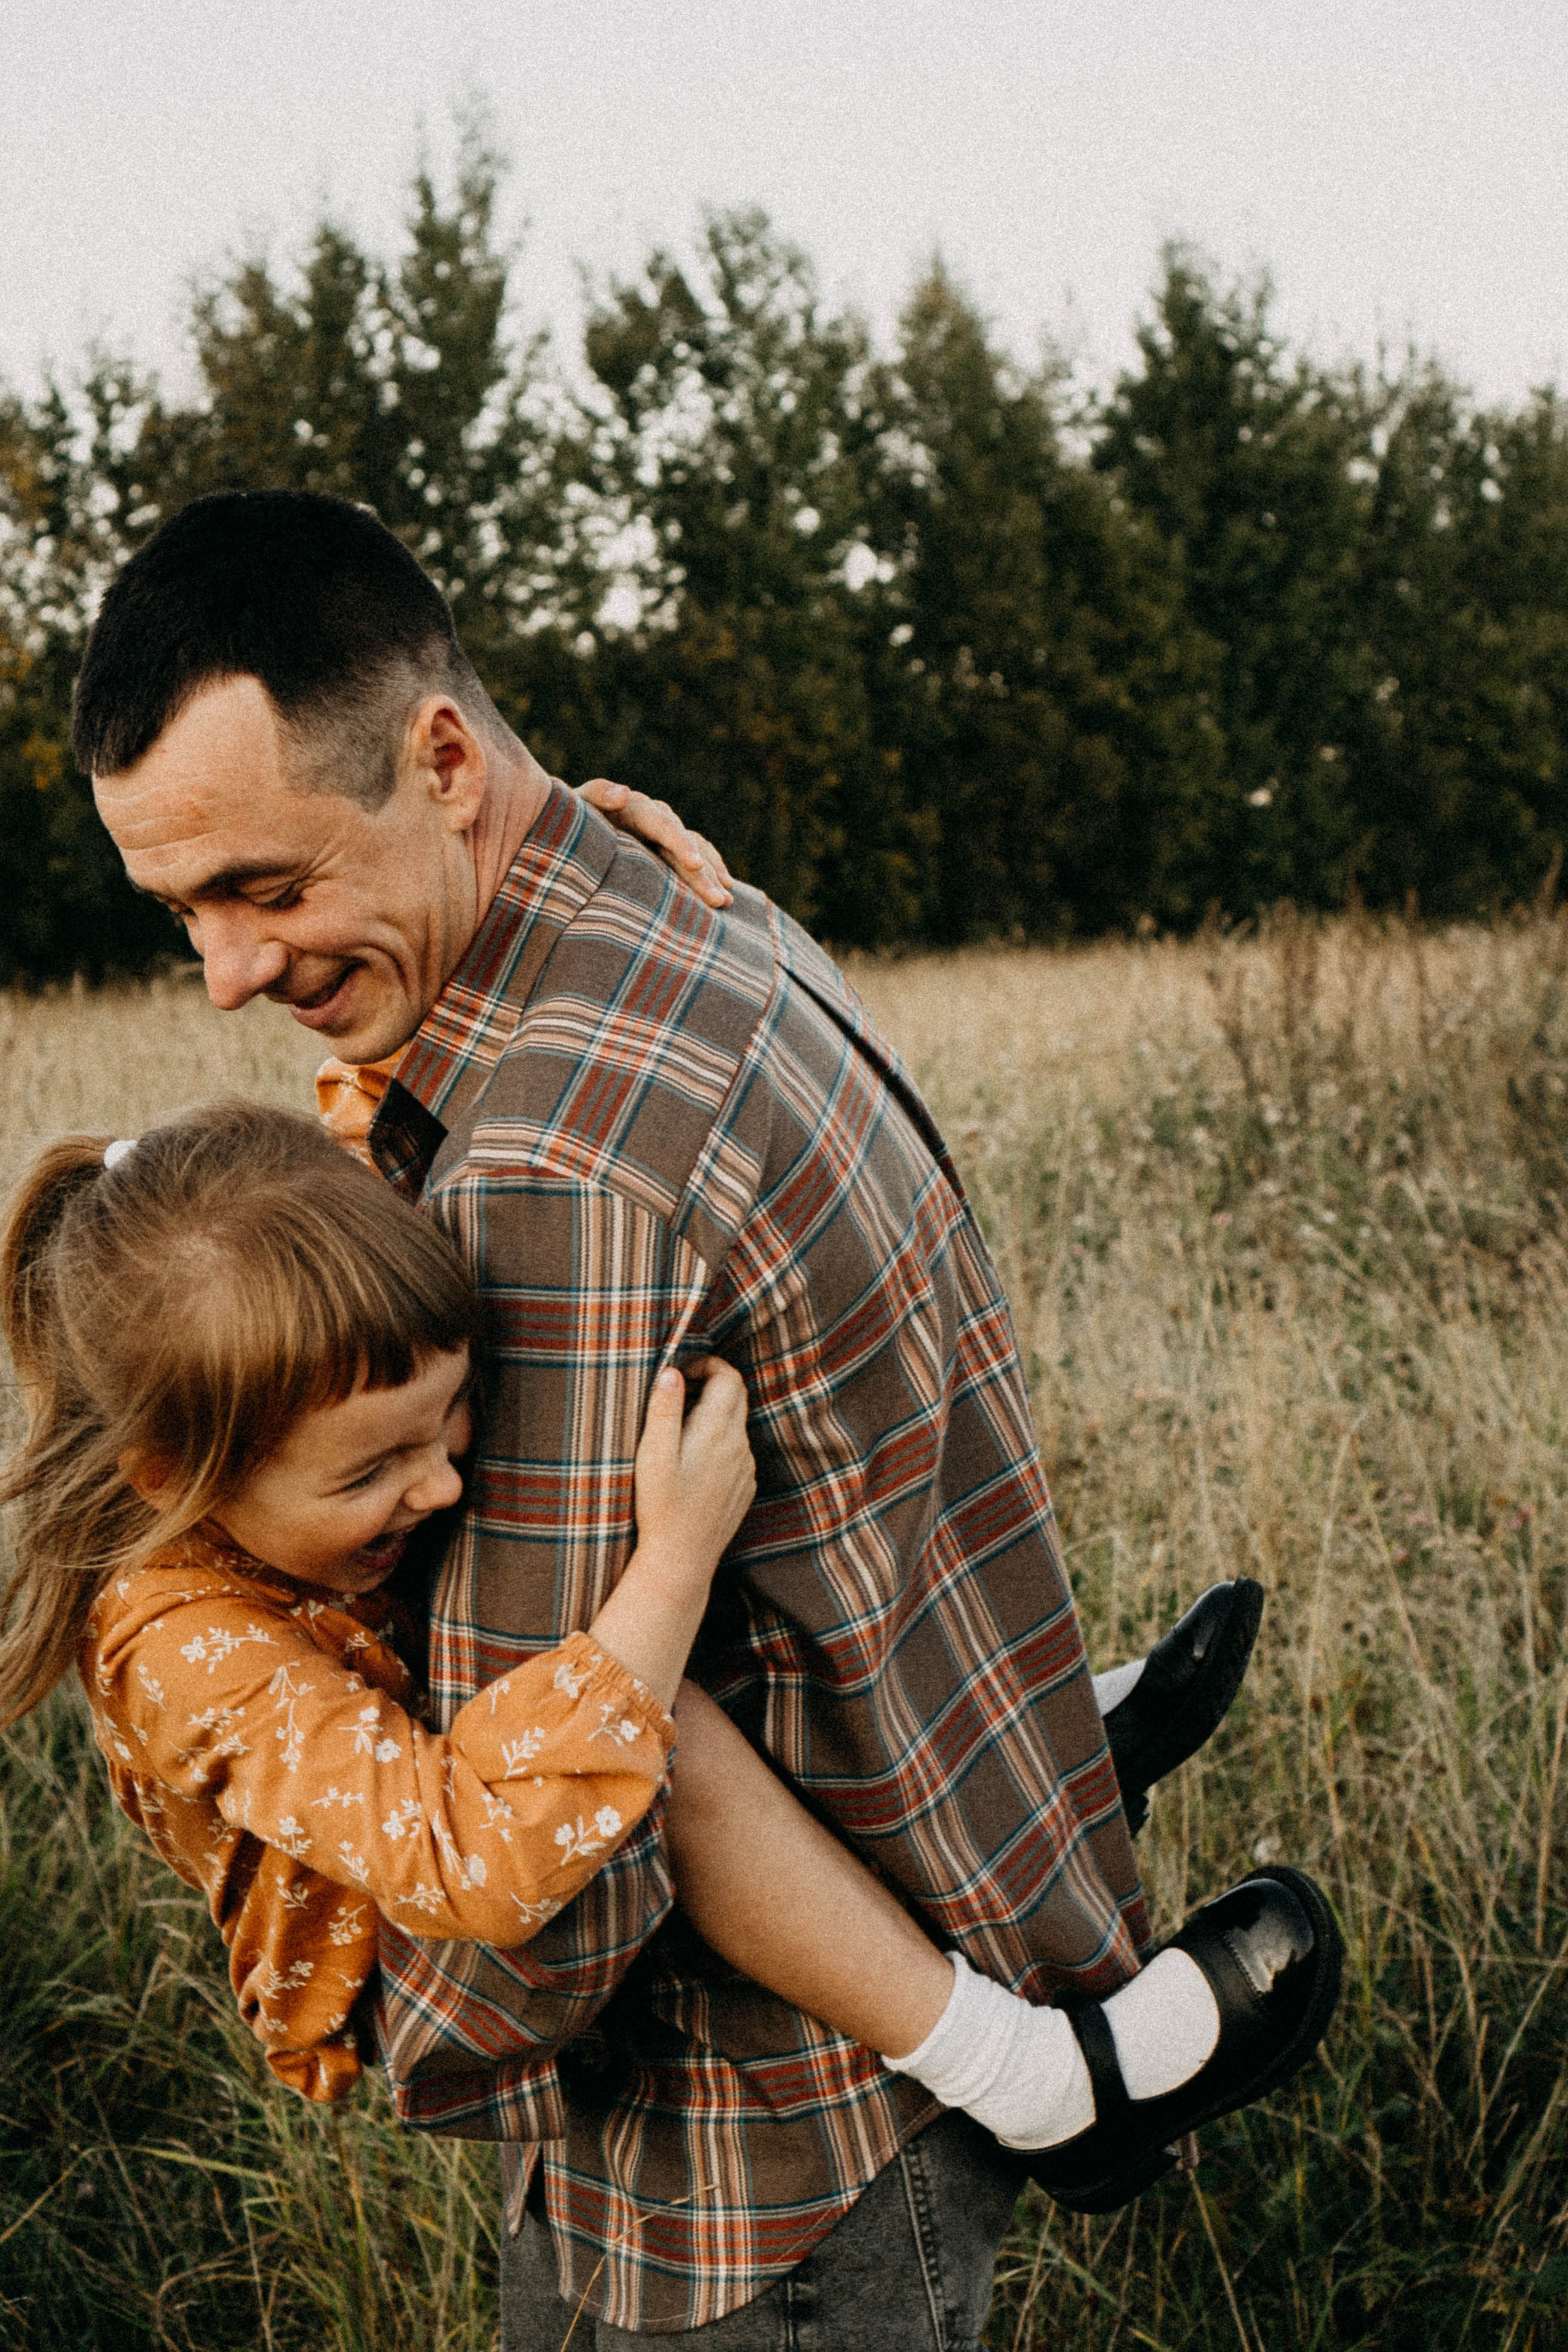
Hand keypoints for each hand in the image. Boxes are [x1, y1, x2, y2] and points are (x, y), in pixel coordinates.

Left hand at [578, 778, 735, 908]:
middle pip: (685, 844)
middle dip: (703, 872)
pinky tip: (727, 892)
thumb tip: (624, 793)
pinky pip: (696, 859)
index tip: (695, 865)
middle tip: (719, 900)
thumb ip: (597, 796)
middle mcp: (655, 818)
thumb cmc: (565, 823)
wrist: (562, 832)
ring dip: (712, 876)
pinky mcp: (665, 852)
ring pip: (695, 853)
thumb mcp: (575, 807)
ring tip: (726, 902)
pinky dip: (711, 874)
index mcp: (633, 808)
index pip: (662, 824)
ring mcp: (663, 836)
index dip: (679, 843)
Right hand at [633, 1358, 755, 1576]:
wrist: (682, 1560)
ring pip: (736, 1423)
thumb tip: (672, 1371)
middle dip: (710, 1383)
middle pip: (737, 1395)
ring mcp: (746, 1467)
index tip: (681, 1374)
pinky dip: (718, 1440)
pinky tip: (691, 1461)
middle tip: (677, 1394)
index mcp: (716, 1432)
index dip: (707, 1364)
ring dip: (712, 1414)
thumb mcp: (653, 1456)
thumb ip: (664, 1410)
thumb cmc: (661, 1508)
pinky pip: (737, 1449)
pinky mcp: (745, 1486)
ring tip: (677, 1431)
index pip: (729, 1377)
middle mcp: (739, 1446)